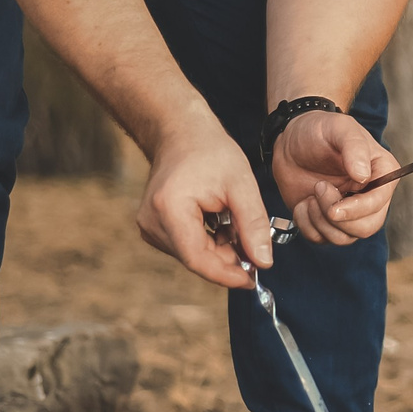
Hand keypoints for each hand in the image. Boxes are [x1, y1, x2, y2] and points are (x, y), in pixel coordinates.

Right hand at [136, 115, 274, 287]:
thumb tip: (264, 263)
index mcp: (169, 209)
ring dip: (218, 250)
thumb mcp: (241, 185)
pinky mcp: (153, 227)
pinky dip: (207, 243)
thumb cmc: (210, 151)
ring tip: (235, 224)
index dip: (226, 274)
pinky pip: (185, 246)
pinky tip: (220, 223)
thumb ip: (253, 225)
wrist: (181, 132)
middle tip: (255, 246)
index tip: (253, 279)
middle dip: (227, 259)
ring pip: (191, 255)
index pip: (197, 259)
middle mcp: (151, 222)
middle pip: (195, 259)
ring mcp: (149, 226)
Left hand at [272, 108, 401, 245]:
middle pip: (366, 228)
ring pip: (344, 238)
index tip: (335, 207)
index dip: (358, 210)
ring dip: (320, 221)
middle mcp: (370, 196)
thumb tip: (363, 175)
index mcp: (381, 174)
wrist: (291, 141)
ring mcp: (348, 211)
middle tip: (317, 190)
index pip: (379, 203)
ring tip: (310, 195)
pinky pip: (321, 239)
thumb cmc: (319, 130)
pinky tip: (303, 203)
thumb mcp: (338, 128)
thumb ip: (354, 147)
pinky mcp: (326, 221)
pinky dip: (306, 224)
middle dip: (337, 218)